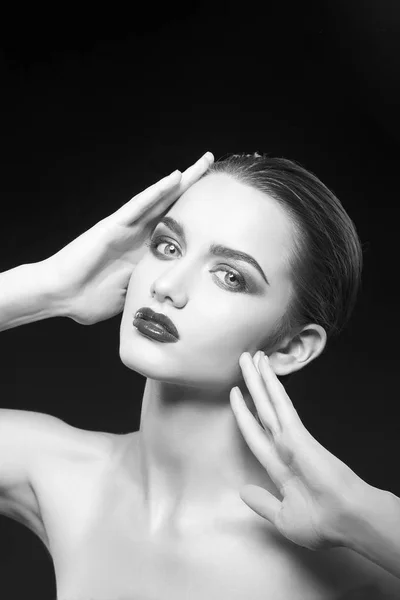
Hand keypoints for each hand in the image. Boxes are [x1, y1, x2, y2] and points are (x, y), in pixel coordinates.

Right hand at [43, 152, 213, 324]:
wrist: (61, 296)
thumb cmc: (89, 299)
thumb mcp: (130, 296)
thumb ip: (148, 292)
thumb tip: (169, 302)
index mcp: (144, 251)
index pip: (176, 228)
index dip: (196, 214)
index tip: (220, 206)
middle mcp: (138, 234)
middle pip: (171, 205)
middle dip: (192, 185)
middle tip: (213, 164)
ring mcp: (126, 228)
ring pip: (159, 198)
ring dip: (181, 180)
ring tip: (203, 162)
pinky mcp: (113, 226)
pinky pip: (138, 206)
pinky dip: (156, 191)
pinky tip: (175, 178)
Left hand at [230, 350, 368, 550]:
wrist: (345, 523)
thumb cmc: (322, 524)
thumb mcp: (284, 518)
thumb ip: (262, 503)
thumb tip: (243, 491)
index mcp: (280, 467)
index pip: (256, 434)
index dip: (244, 415)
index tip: (236, 395)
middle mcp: (284, 447)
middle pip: (261, 410)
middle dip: (252, 386)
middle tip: (244, 360)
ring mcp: (290, 438)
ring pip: (268, 402)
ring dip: (258, 378)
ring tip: (250, 356)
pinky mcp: (296, 434)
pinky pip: (279, 405)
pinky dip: (271, 386)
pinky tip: (264, 369)